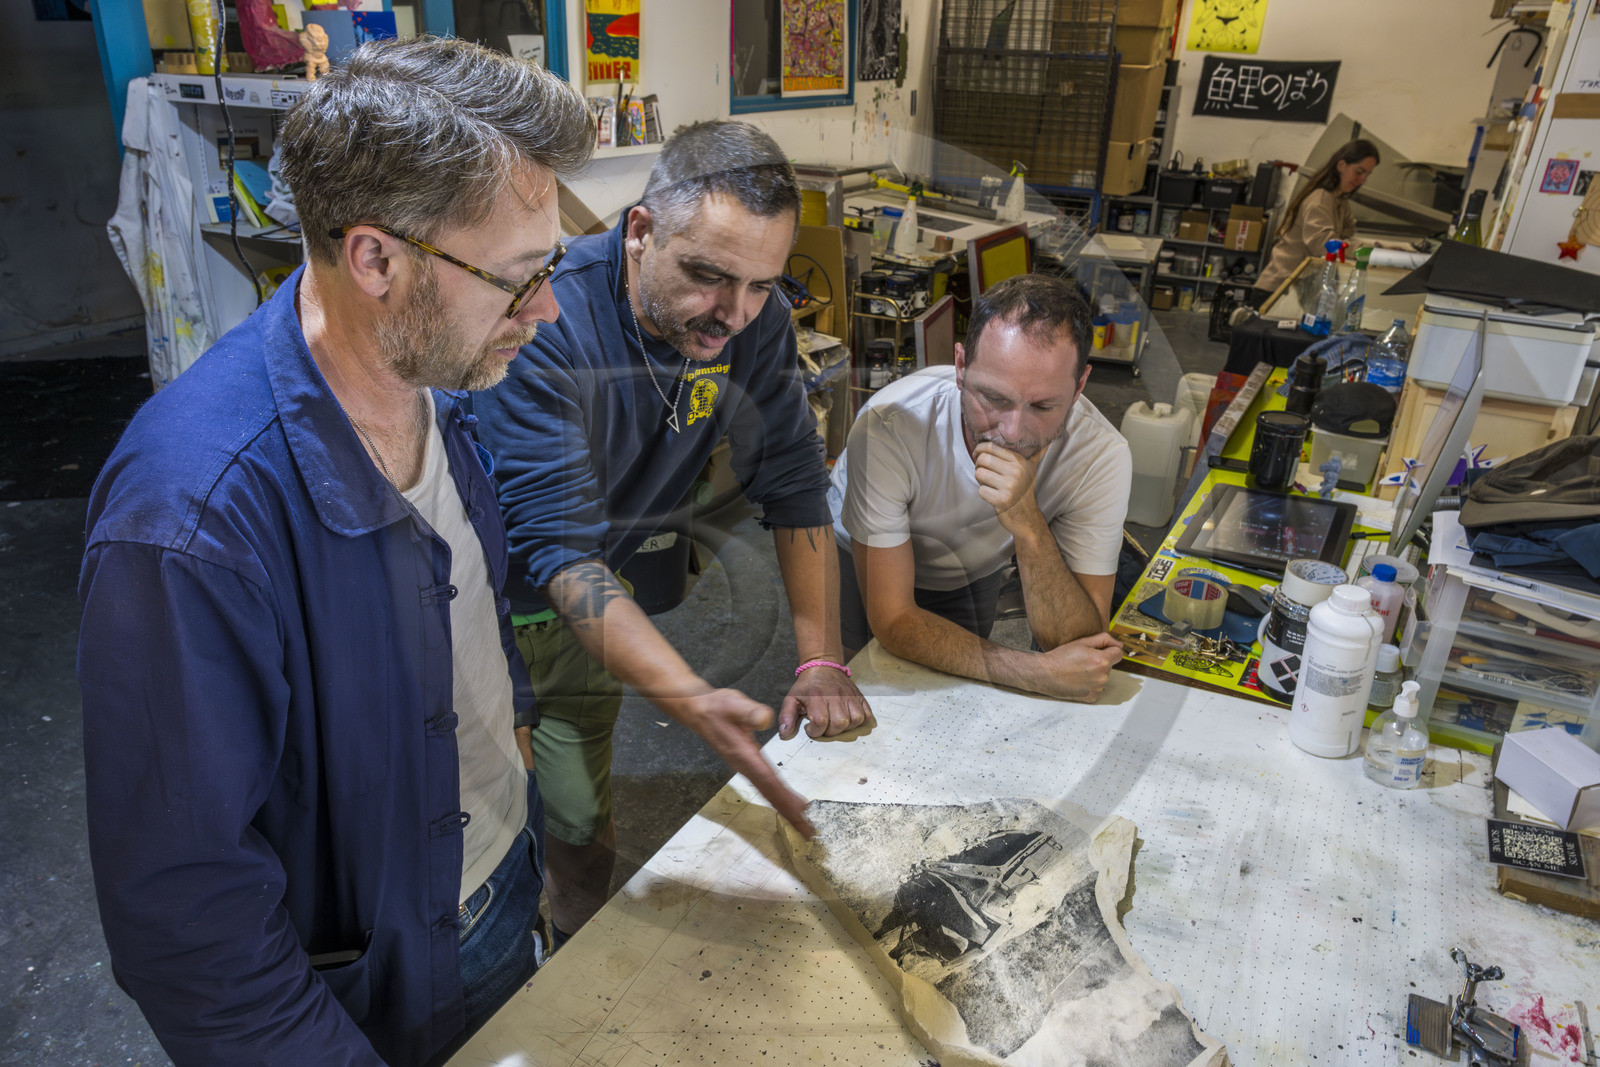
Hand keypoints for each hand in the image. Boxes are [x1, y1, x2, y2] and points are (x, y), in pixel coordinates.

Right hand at [657, 686, 814, 837]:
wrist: (698, 711)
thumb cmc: (716, 707)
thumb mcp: (733, 703)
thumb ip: (749, 711)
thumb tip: (765, 718)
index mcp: (745, 755)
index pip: (769, 781)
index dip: (785, 798)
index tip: (801, 813)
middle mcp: (745, 767)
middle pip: (770, 795)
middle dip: (789, 813)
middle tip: (808, 830)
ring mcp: (745, 768)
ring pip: (768, 793)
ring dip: (785, 809)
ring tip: (802, 822)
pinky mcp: (746, 765)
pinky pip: (765, 786)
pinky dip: (778, 797)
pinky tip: (786, 801)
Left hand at [779, 665, 872, 739]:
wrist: (822, 667)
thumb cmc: (807, 686)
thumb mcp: (791, 699)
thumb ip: (786, 716)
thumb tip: (784, 734)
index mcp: (817, 696)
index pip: (821, 722)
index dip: (815, 731)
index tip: (810, 728)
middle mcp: (835, 695)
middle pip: (840, 723)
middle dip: (830, 732)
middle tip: (823, 726)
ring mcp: (849, 695)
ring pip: (855, 720)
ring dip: (846, 727)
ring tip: (836, 723)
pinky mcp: (859, 696)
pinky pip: (867, 714)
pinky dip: (860, 721)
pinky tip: (848, 719)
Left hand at [974, 442, 1043, 534]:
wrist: (1026, 518)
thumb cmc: (1024, 492)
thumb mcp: (1031, 470)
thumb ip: (1036, 454)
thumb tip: (1046, 441)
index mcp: (1020, 462)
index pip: (992, 447)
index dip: (980, 449)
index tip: (977, 455)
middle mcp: (1016, 472)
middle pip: (983, 459)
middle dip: (978, 465)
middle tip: (983, 472)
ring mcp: (1009, 486)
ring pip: (979, 473)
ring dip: (980, 480)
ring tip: (989, 484)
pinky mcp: (1002, 500)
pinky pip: (981, 490)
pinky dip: (984, 493)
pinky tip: (992, 495)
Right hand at [1025, 632, 1122, 701]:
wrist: (1045, 674)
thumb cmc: (1061, 657)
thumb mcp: (1082, 642)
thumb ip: (1104, 640)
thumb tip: (1119, 645)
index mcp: (1102, 661)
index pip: (1119, 653)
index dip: (1109, 649)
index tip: (1098, 651)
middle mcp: (1102, 677)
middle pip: (1110, 665)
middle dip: (1100, 662)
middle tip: (1083, 661)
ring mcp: (1098, 689)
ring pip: (1103, 677)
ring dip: (1096, 673)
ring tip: (1078, 671)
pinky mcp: (1092, 697)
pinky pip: (1097, 688)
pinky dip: (1090, 684)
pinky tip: (1078, 680)